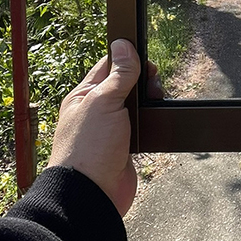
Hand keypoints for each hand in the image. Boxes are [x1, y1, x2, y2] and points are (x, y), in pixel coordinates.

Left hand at [49, 39, 142, 216]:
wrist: (92, 195)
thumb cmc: (89, 148)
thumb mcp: (104, 102)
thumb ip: (118, 74)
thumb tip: (123, 44)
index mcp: (84, 96)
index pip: (109, 66)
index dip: (130, 61)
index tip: (148, 67)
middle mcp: (96, 111)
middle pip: (126, 84)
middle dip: (144, 84)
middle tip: (154, 91)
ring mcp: (110, 130)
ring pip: (136, 106)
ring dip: (148, 104)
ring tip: (157, 105)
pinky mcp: (124, 148)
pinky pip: (140, 127)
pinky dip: (150, 123)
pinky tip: (156, 122)